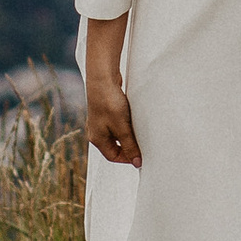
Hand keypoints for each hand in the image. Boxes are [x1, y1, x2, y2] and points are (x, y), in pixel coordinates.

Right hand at [84, 18, 139, 163]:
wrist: (102, 77)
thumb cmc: (109, 102)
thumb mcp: (122, 127)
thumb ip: (130, 145)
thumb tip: (136, 163)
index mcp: (97, 139)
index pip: (113, 156)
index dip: (128, 158)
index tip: (141, 155)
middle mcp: (97, 131)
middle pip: (115, 146)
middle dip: (129, 145)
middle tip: (143, 143)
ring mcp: (101, 120)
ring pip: (118, 133)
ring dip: (129, 133)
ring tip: (139, 129)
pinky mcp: (106, 110)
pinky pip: (118, 122)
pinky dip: (127, 123)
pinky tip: (134, 118)